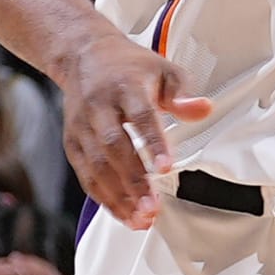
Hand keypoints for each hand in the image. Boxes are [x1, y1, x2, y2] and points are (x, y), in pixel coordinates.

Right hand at [60, 21, 210, 226]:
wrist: (83, 55)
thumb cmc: (130, 67)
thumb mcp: (164, 70)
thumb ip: (184, 93)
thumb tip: (203, 109)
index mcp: (125, 86)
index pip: (140, 116)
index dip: (153, 143)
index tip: (166, 167)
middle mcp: (98, 107)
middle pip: (114, 147)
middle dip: (133, 180)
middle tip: (153, 207)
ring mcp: (81, 126)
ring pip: (96, 166)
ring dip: (118, 196)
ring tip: (141, 218)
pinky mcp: (72, 142)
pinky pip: (85, 174)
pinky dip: (104, 197)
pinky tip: (124, 214)